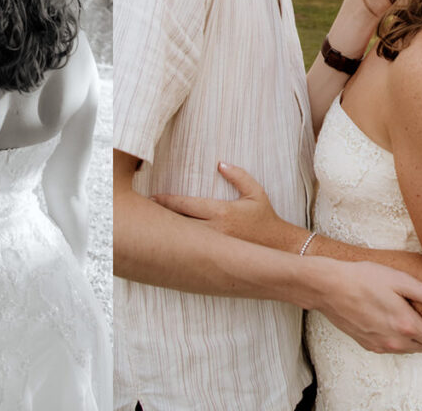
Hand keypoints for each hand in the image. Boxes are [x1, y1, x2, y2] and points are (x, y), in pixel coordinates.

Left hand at [151, 162, 291, 249]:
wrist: (280, 249)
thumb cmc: (266, 218)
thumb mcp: (256, 193)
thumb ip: (238, 175)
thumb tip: (220, 163)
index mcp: (222, 212)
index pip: (187, 205)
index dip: (167, 201)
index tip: (152, 197)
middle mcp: (216, 231)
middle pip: (179, 224)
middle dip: (160, 218)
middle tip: (141, 212)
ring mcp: (215, 247)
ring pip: (184, 240)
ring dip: (166, 234)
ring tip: (147, 228)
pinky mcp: (217, 258)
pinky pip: (194, 252)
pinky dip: (179, 248)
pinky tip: (166, 247)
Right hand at [314, 257, 421, 353]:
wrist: (327, 287)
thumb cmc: (362, 278)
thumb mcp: (399, 280)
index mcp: (406, 324)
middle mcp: (395, 341)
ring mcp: (380, 345)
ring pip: (410, 349)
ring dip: (420, 340)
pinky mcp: (367, 344)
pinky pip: (393, 347)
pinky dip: (402, 340)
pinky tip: (397, 325)